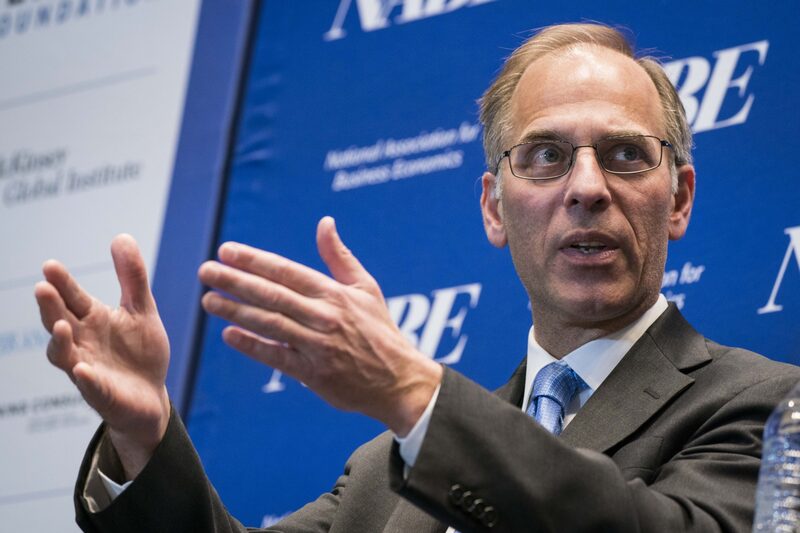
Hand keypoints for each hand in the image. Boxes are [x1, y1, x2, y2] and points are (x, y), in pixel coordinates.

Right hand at [34, 235, 170, 479]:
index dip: (61, 283)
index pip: (72, 298)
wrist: (151, 396)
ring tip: (61, 326)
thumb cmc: (139, 352)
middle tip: (42, 288)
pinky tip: (83, 370)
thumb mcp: (141, 309)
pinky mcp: (101, 394)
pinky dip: (87, 380)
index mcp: (92, 320)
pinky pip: (91, 388)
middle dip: (50, 307)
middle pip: (59, 322)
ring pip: (64, 355)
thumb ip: (132, 277)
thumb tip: (121, 236)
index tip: (50, 265)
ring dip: (60, 341)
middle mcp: (82, 342)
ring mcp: (87, 369)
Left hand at [198, 216, 442, 435]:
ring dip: (236, 311)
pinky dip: (253, 345)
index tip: (226, 251)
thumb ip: (339, 257)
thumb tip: (324, 222)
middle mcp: (325, 316)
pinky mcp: (316, 374)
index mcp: (335, 294)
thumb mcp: (366, 288)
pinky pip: (278, 357)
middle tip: (206, 271)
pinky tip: (230, 335)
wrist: (399, 380)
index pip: (287, 271)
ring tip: (209, 301)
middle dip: (235, 281)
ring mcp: (319, 346)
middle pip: (273, 294)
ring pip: (270, 323)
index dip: (255, 260)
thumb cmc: (379, 331)